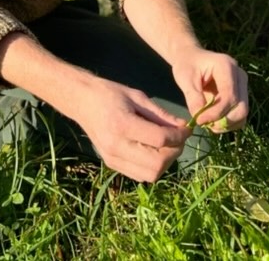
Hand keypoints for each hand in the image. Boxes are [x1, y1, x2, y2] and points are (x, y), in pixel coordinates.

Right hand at [72, 77, 190, 181]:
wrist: (81, 101)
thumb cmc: (109, 93)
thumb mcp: (137, 96)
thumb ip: (160, 114)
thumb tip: (183, 126)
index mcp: (123, 125)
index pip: (160, 139)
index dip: (179, 136)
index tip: (187, 128)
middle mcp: (117, 146)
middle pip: (157, 163)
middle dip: (174, 151)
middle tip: (179, 138)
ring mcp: (113, 158)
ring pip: (150, 174)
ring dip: (165, 162)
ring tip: (168, 145)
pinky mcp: (111, 164)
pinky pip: (140, 175)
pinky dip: (153, 167)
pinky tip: (154, 151)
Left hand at [172, 47, 247, 133]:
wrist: (192, 58)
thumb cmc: (187, 65)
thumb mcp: (185, 79)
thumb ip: (193, 98)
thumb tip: (202, 119)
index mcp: (226, 66)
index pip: (229, 96)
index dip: (216, 112)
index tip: (199, 120)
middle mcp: (239, 75)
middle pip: (241, 107)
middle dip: (223, 120)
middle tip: (205, 124)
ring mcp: (242, 85)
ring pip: (242, 114)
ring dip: (226, 124)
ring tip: (208, 123)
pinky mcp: (241, 94)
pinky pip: (240, 115)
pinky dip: (229, 123)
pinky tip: (214, 121)